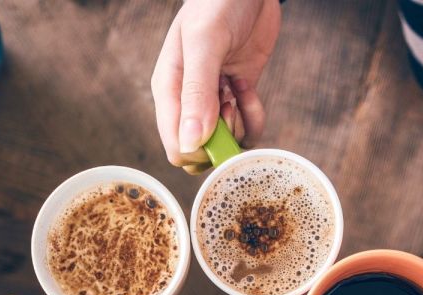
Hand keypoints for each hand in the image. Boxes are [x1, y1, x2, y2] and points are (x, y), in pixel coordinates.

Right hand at [152, 0, 280, 173]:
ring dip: (240, 123)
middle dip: (223, 140)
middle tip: (230, 106)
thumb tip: (190, 143)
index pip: (176, 146)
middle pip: (201, 151)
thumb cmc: (218, 4)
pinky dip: (253, 115)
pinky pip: (246, 127)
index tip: (220, 124)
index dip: (201, 151)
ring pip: (226, 143)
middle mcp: (187, 101)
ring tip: (238, 88)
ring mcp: (213, 100)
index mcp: (169, 91)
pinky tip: (248, 86)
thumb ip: (197, 92)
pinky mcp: (237, 96)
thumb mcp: (206, 42)